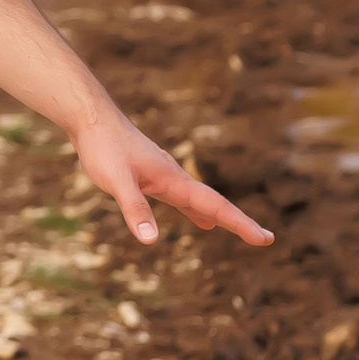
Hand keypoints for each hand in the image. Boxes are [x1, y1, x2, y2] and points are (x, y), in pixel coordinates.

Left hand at [72, 110, 273, 250]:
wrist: (92, 118)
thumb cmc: (103, 147)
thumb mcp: (117, 181)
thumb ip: (135, 209)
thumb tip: (151, 241)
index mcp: (174, 179)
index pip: (215, 205)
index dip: (241, 223)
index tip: (266, 239)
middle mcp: (174, 177)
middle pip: (214, 203)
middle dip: (239, 222)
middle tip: (266, 239)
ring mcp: (164, 175)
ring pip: (199, 200)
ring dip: (220, 216)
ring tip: (240, 230)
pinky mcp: (151, 176)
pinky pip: (182, 199)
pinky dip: (195, 211)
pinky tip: (201, 220)